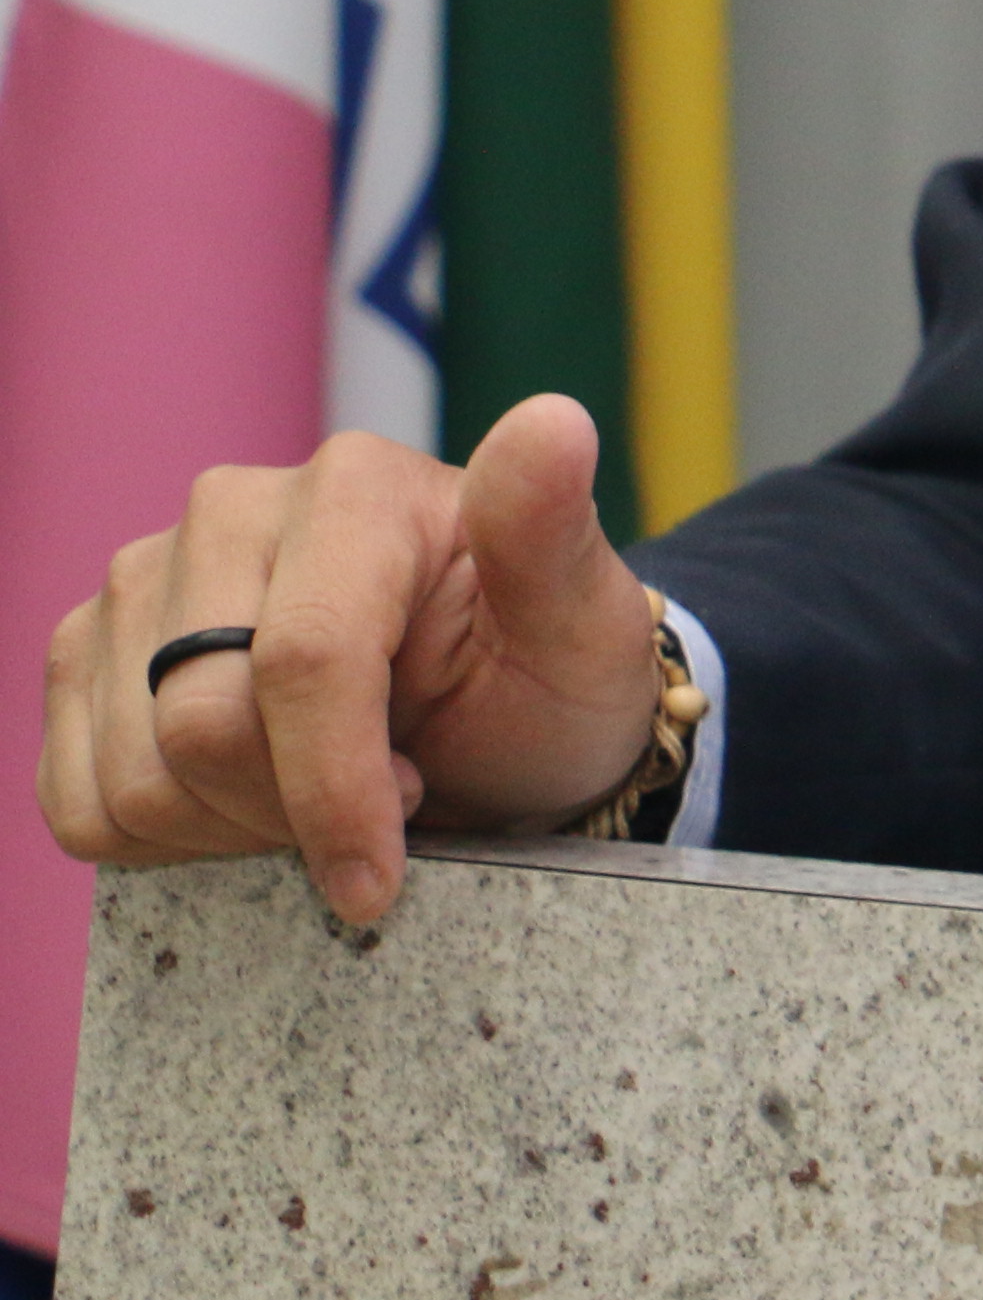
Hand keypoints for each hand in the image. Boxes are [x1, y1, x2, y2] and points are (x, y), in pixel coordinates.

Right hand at [34, 396, 664, 925]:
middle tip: (388, 802)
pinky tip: (255, 803)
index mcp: (358, 486)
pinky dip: (168, 839)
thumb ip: (554, 534)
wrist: (499, 728)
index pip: (304, 658)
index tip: (379, 875)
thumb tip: (554, 424)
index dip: (335, 788)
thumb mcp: (585, 630)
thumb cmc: (543, 680)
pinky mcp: (93, 652)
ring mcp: (146, 579)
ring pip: (135, 773)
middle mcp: (233, 509)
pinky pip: (80, 799)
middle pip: (201, 722)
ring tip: (328, 795)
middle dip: (292, 811)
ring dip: (234, 829)